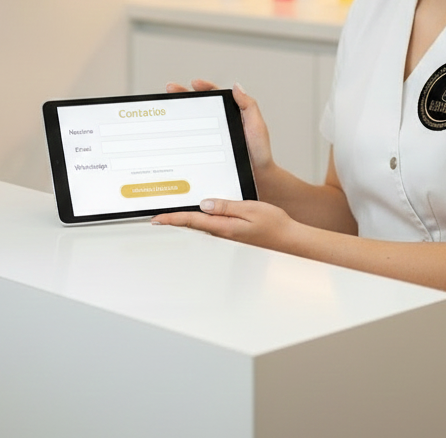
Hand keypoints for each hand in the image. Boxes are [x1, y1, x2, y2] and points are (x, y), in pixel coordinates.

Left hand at [151, 198, 297, 252]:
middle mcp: (223, 234)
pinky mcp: (233, 236)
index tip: (157, 218)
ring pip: (201, 228)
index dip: (173, 219)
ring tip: (169, 218)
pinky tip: (197, 219)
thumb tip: (205, 204)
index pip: (192, 221)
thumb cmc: (274, 225)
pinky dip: (199, 224)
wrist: (290, 241)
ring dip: (185, 223)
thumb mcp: (250, 209)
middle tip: (155, 218)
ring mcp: (227, 237)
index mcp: (224, 227)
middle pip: (192, 226)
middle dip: (174, 222)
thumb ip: (226, 206)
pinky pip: (211, 229)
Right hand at [166, 79, 274, 177]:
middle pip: (197, 107)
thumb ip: (248, 105)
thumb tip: (237, 86)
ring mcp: (209, 140)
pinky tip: (169, 135)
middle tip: (170, 89)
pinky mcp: (204, 154)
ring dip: (177, 115)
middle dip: (182, 96)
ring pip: (190, 124)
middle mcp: (218, 125)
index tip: (194, 84)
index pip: (215, 97)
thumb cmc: (260, 154)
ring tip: (166, 107)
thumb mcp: (257, 126)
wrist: (258, 181)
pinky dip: (178, 139)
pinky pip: (189, 144)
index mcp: (230, 115)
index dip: (203, 88)